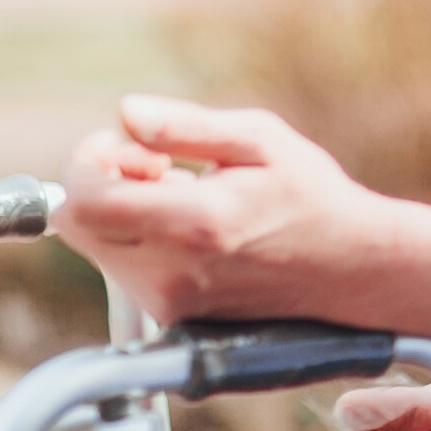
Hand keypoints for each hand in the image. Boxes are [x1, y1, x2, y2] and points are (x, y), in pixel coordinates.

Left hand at [55, 95, 389, 321]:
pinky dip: (140, 239)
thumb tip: (128, 112)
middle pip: (81, 227)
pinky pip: (125, 269)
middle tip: (154, 165)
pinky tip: (191, 227)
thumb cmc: (311, 197)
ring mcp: (170, 303)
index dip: (89, 163)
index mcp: (196, 224)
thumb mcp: (262, 141)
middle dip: (102, 184)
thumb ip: (188, 126)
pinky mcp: (172, 317)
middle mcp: (174, 273)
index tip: (124, 144)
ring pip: (100, 248)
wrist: (349, 268)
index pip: (88, 202)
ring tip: (185, 195)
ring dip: (123, 212)